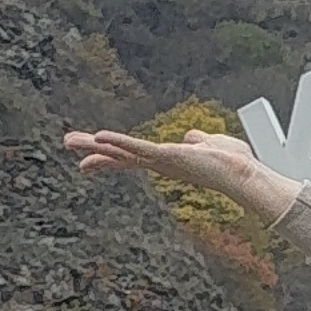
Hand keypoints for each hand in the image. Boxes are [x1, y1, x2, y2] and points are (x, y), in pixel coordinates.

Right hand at [64, 126, 297, 220]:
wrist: (242, 174)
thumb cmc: (231, 163)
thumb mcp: (210, 144)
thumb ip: (198, 140)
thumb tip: (192, 136)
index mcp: (166, 159)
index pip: (132, 155)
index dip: (110, 155)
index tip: (87, 159)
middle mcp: (160, 163)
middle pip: (120, 155)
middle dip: (94, 150)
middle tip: (68, 142)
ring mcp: (161, 161)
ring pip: (123, 151)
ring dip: (97, 145)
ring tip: (73, 140)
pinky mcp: (167, 156)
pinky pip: (138, 148)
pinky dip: (119, 142)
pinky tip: (100, 137)